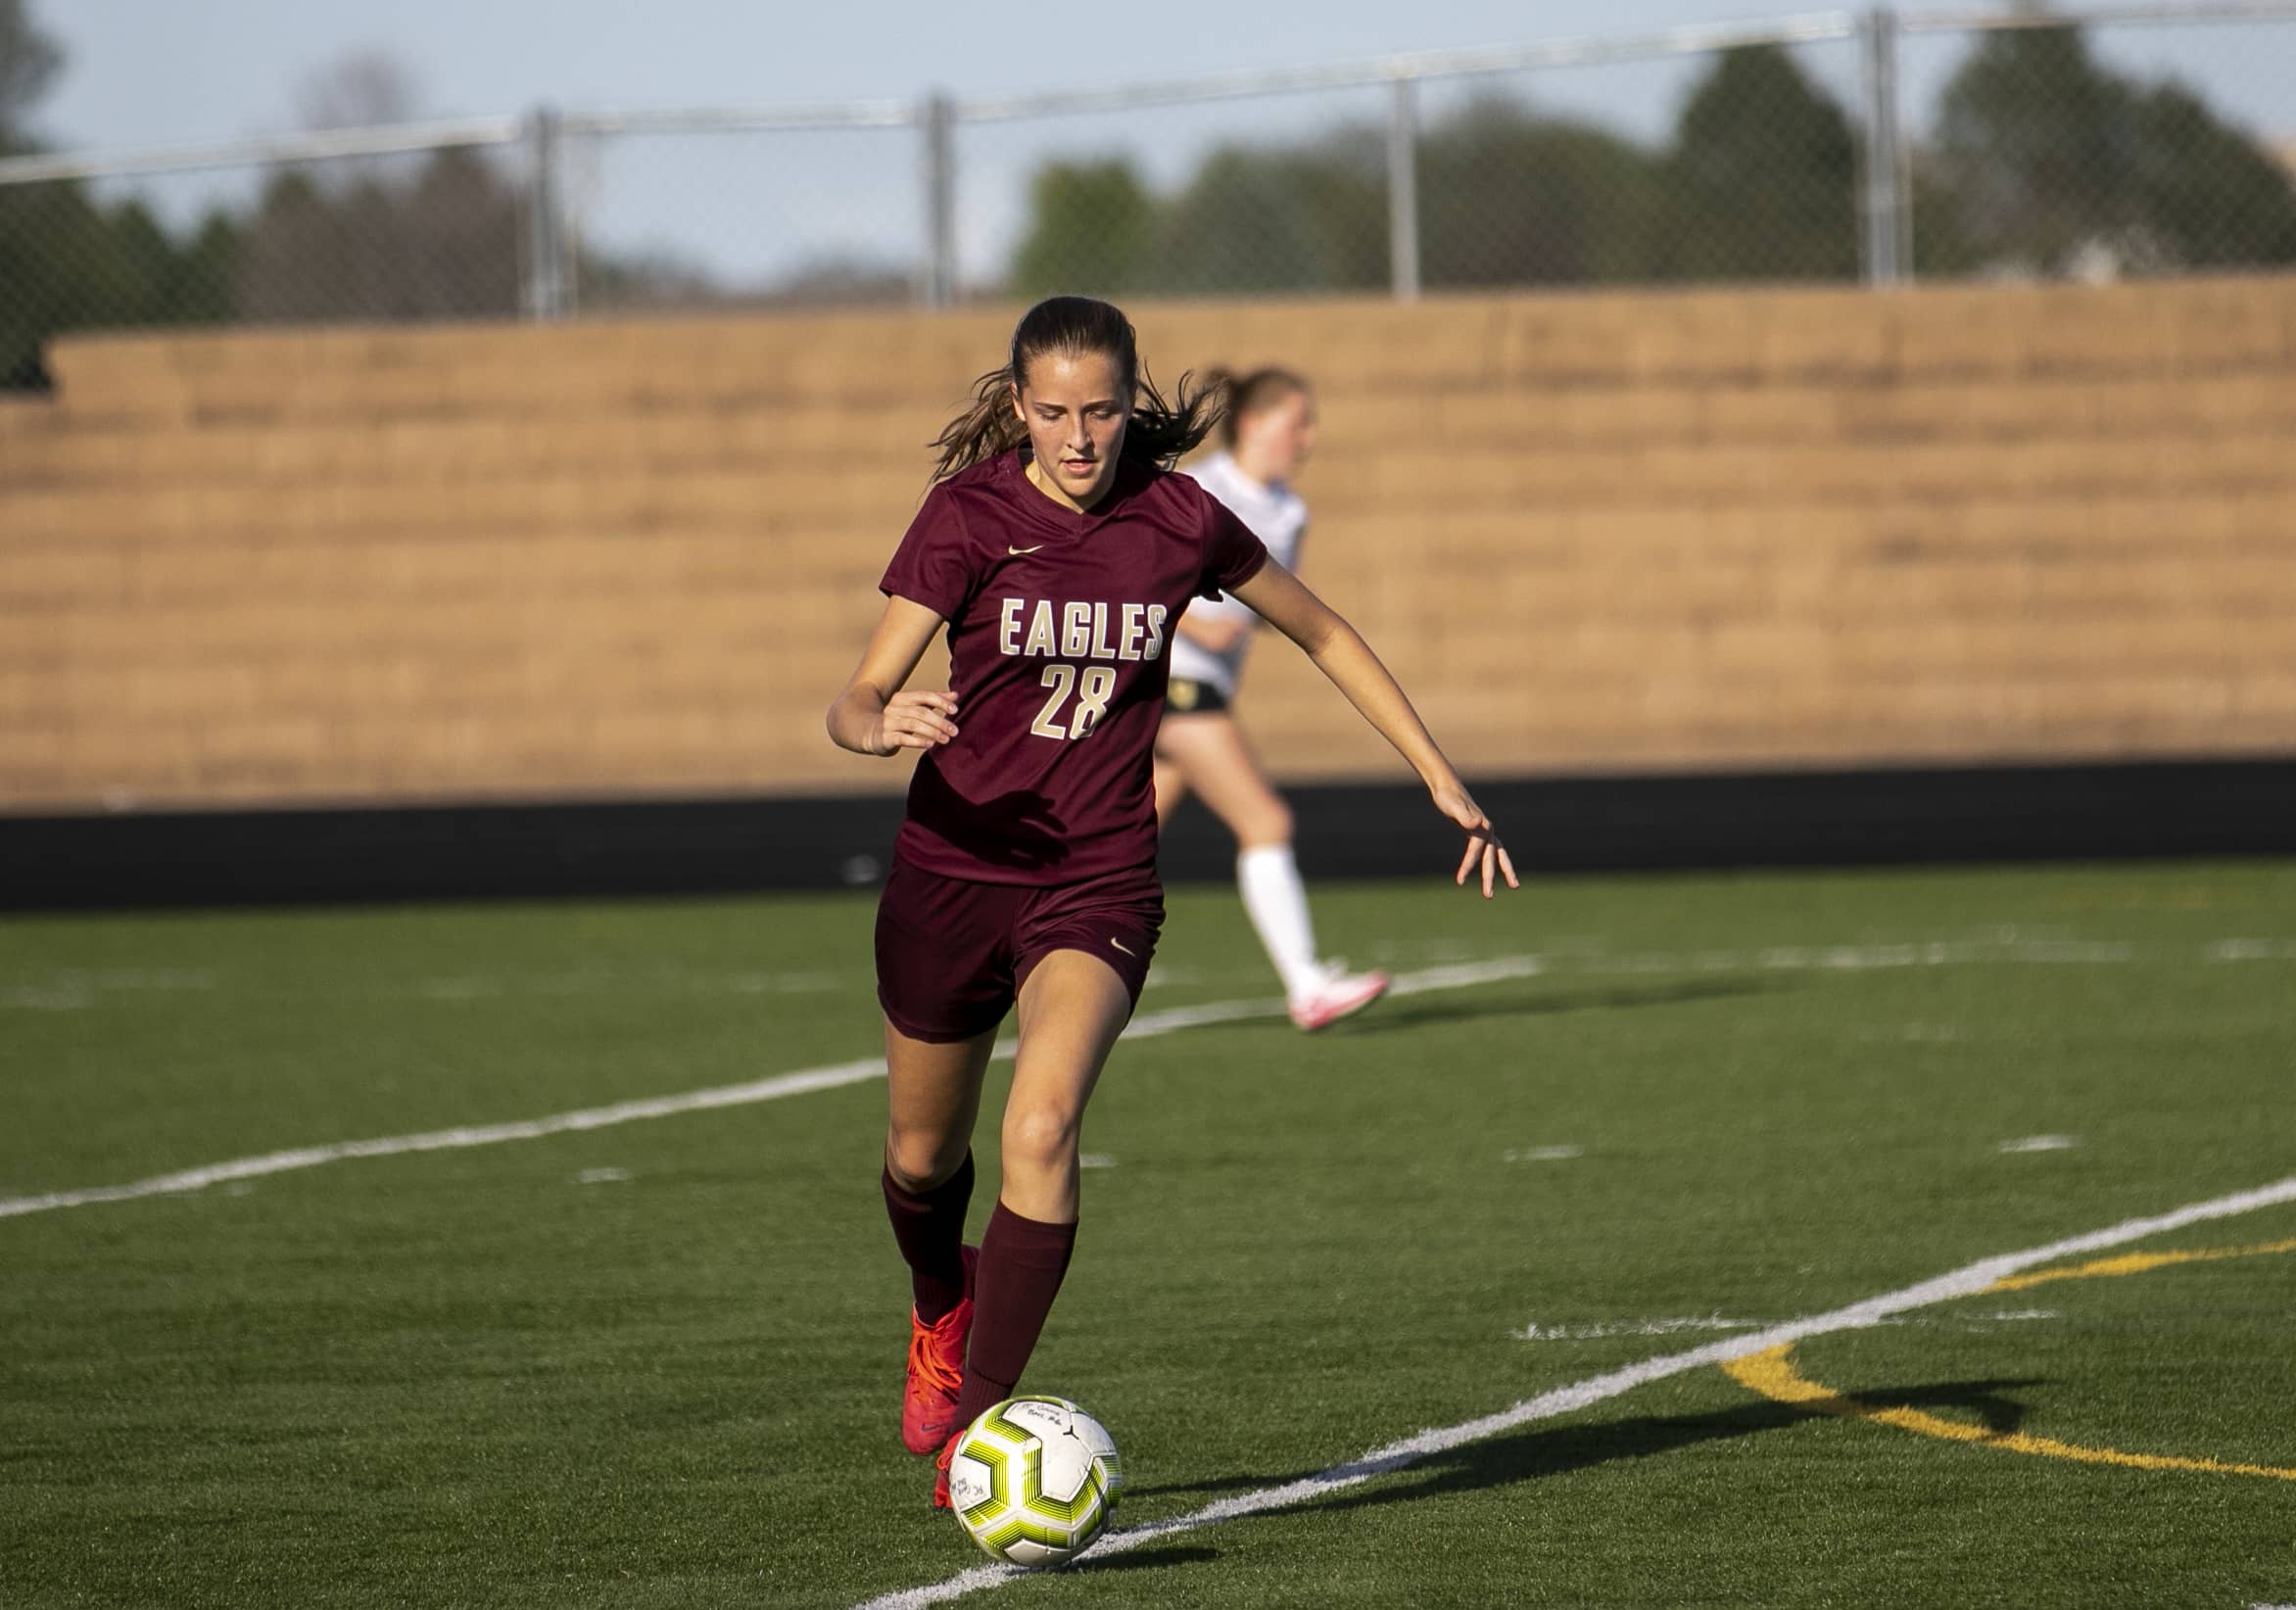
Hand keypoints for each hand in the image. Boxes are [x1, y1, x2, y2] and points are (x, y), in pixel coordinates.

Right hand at [870, 690, 958, 755]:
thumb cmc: (897, 720)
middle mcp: (894, 708)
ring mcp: (888, 722)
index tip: (955, 710)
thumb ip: (934, 701)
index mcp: (902, 698)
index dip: (940, 702)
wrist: (868, 732)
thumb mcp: (914, 708)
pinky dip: (918, 741)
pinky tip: (930, 744)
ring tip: (946, 739)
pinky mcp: (885, 737)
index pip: (923, 696)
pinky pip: (903, 738)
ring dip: (932, 732)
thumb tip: (955, 695)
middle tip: (955, 730)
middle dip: (940, 721)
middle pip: (920, 712)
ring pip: (913, 724)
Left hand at [1433, 780, 1518, 898]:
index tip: (1460, 880)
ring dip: (1504, 870)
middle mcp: (1488, 830)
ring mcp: (1486, 832)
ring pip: (1497, 855)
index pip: (1477, 850)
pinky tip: (1490, 872)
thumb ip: (1464, 815)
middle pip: (1492, 857)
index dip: (1469, 865)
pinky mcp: (1479, 833)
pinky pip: (1489, 851)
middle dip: (1490, 877)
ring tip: (1514, 887)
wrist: (1447, 788)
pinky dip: (1491, 862)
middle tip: (1489, 896)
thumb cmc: (1448, 797)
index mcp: (1483, 826)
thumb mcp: (1453, 806)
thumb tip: (1478, 823)